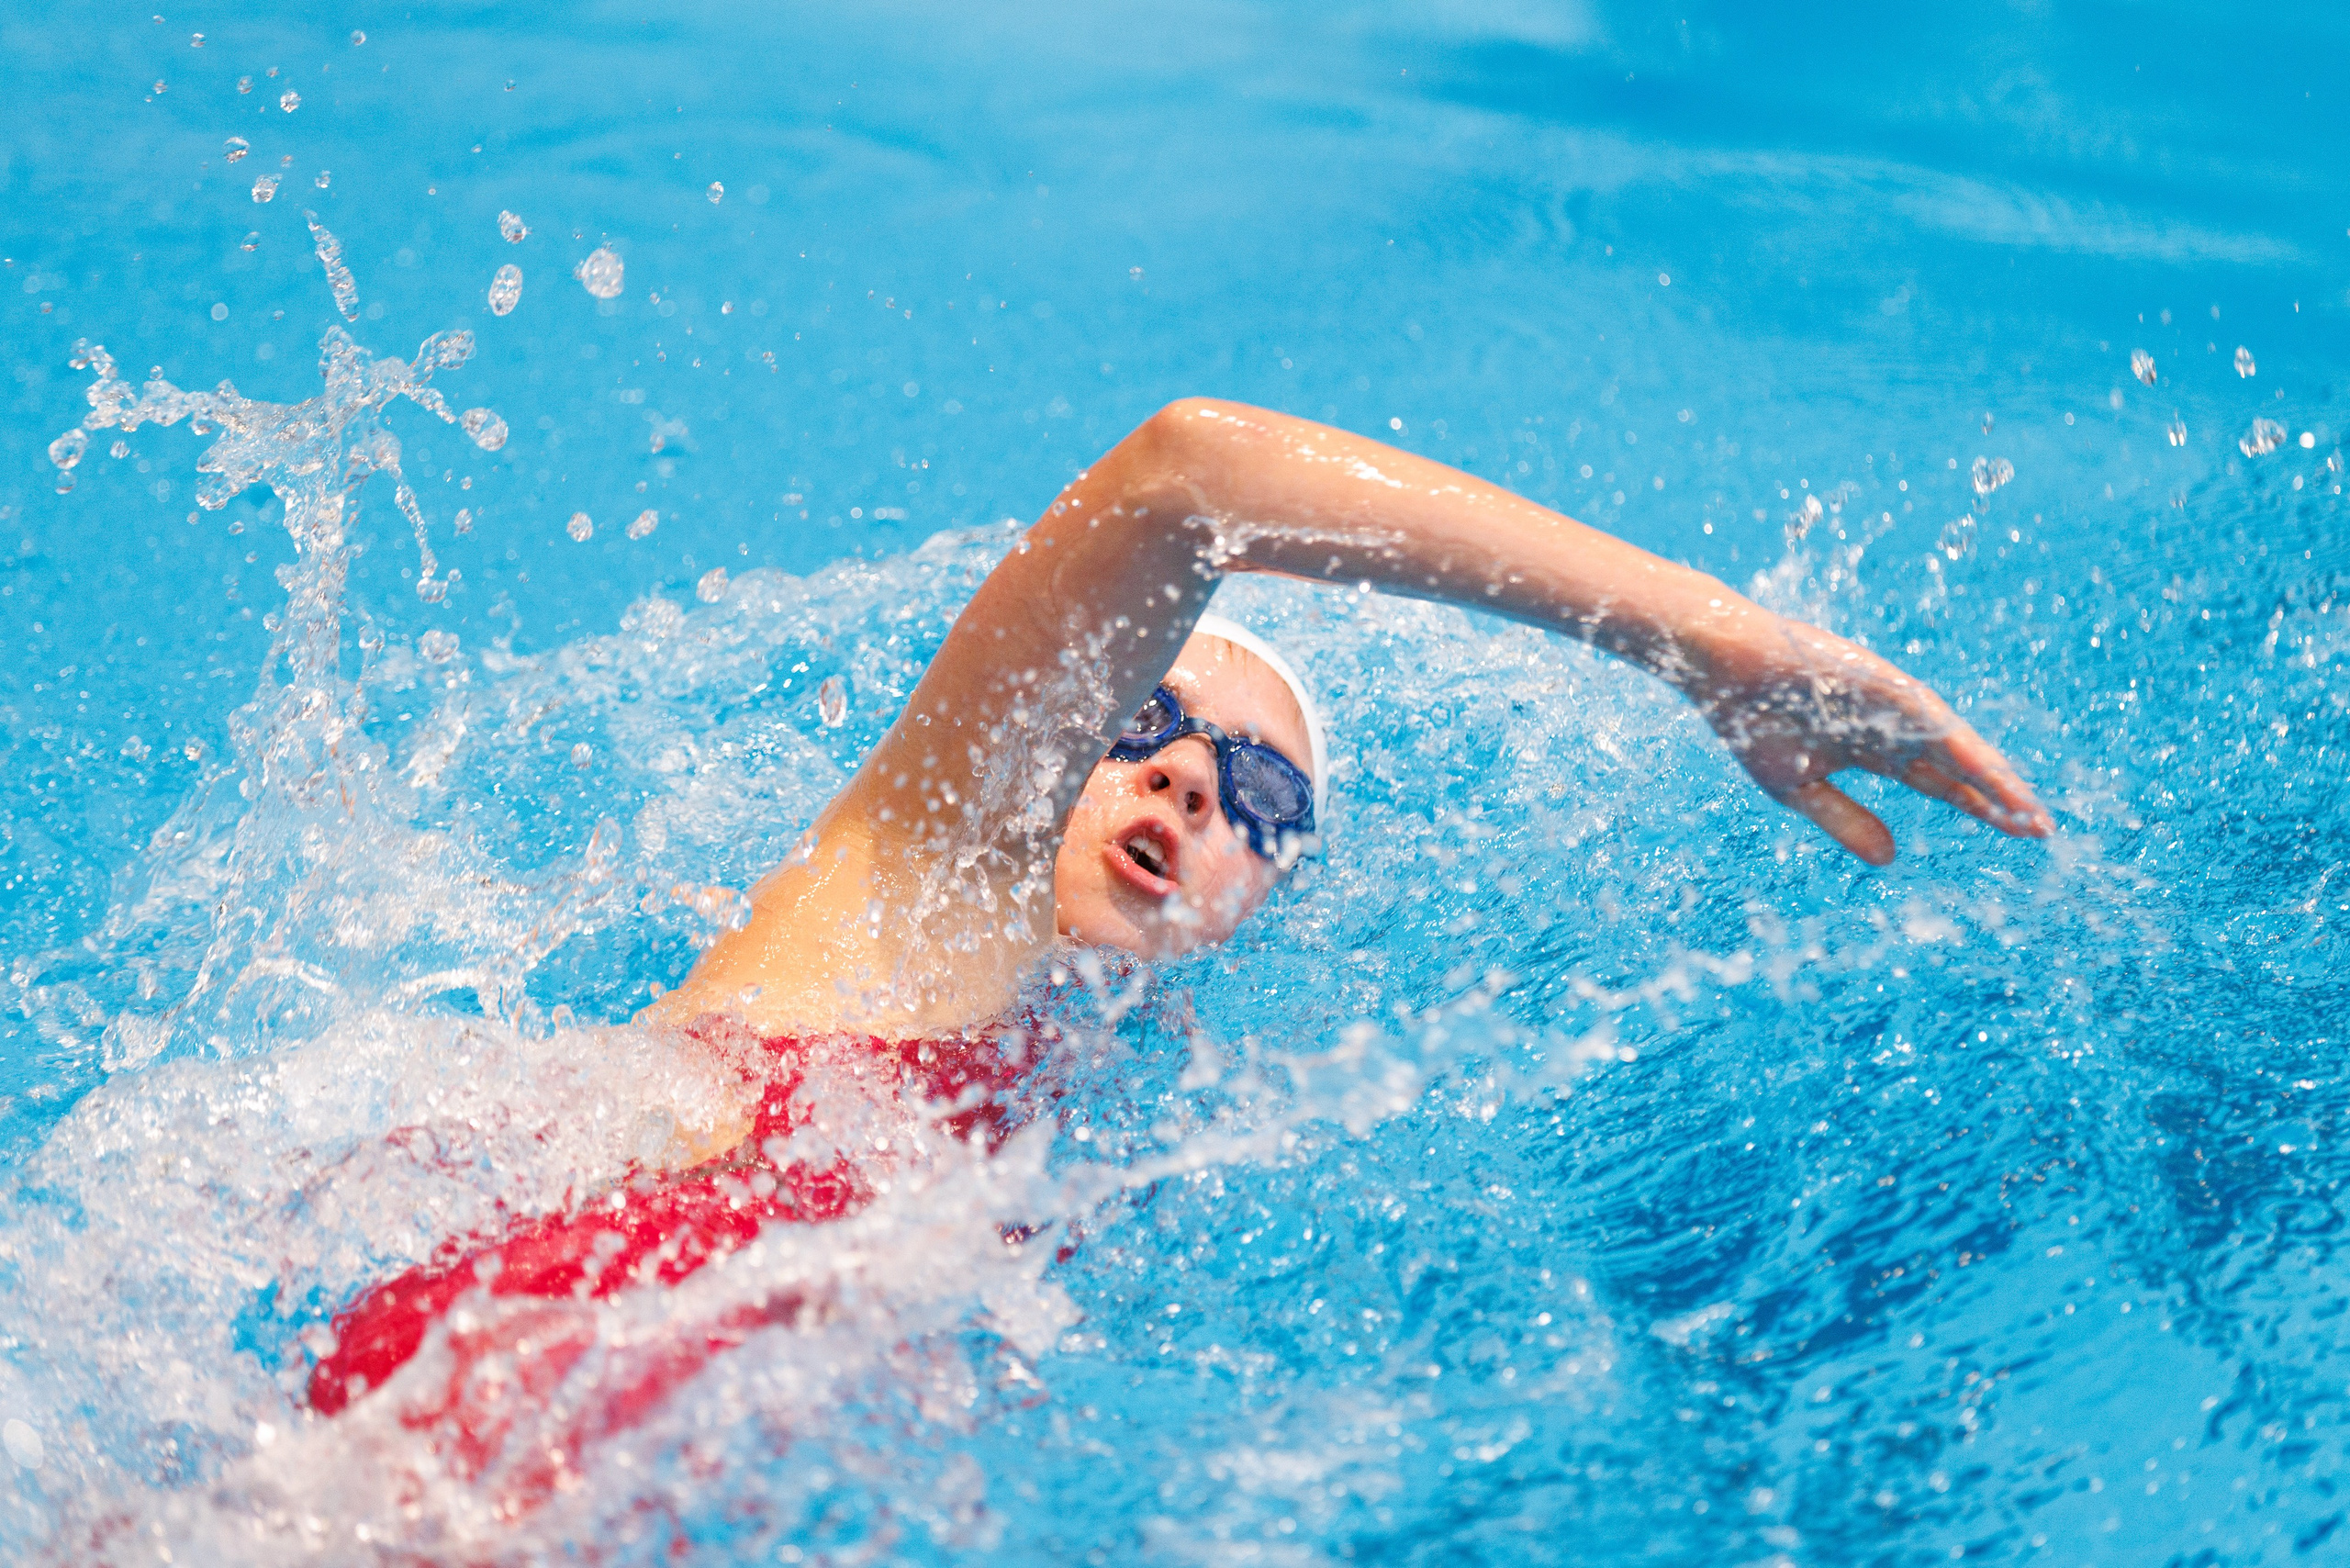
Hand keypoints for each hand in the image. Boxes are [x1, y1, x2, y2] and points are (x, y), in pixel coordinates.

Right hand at [1689, 615, 2051, 864]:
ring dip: (1990, 775)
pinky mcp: (1879, 682)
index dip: (1980, 807)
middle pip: (1959, 766)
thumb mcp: (1799, 788)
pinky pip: (1927, 717)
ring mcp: (1890, 700)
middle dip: (2000, 796)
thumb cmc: (1751, 722)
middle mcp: (1894, 723)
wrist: (1720, 668)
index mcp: (1875, 749)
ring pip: (1953, 743)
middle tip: (2043, 828)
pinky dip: (1957, 745)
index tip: (2021, 833)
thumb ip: (1846, 821)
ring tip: (2024, 806)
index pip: (1940, 782)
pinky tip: (1986, 771)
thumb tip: (1893, 858)